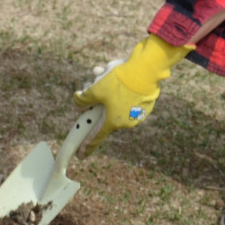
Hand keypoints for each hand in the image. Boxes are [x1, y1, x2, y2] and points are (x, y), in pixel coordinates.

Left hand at [73, 35, 191, 155]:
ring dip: (103, 86)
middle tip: (88, 84)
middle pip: (102, 111)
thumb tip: (78, 103)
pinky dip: (116, 83)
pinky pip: (124, 92)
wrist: (147, 68)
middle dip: (94, 98)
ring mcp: (137, 111)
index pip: (97, 136)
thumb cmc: (120, 81)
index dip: (87, 145)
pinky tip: (112, 69)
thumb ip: (83, 99)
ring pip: (112, 99)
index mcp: (114, 122)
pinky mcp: (144, 100)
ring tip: (100, 72)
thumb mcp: (96, 89)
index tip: (81, 155)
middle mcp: (127, 120)